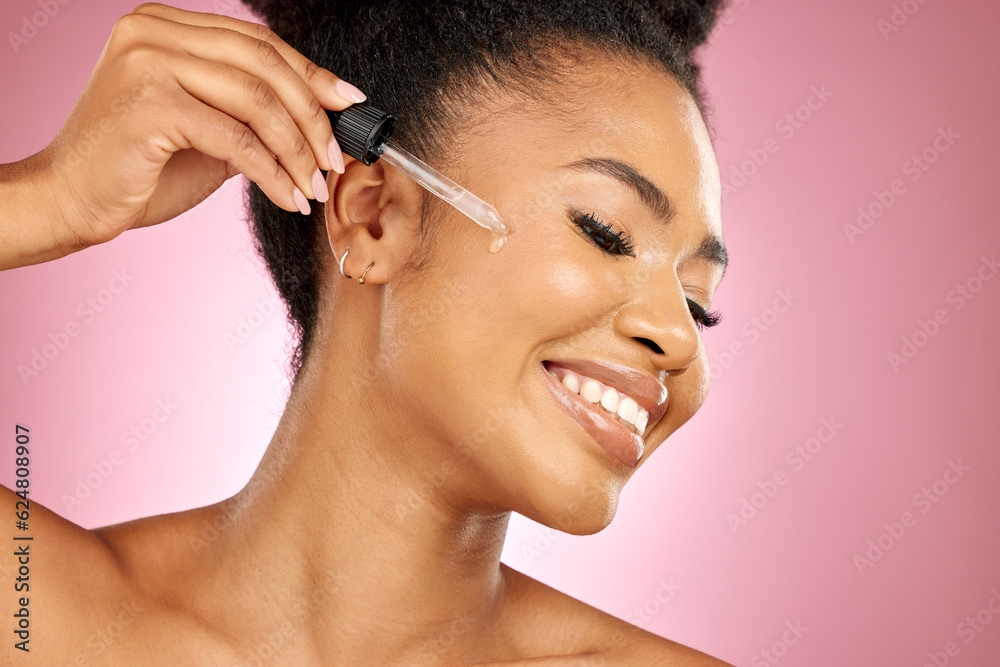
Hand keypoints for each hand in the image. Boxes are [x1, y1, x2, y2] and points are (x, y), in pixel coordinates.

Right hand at [23, 2, 364, 256]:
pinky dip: (272, 172)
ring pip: (257, 101)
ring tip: (314, 184)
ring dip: (298, 150)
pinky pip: (236, 139)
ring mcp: (148, 63)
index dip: (311, 73)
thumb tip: (320, 120)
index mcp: (165, 26)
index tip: (349, 104)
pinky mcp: (149, 104)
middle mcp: (153, 32)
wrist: (70, 200)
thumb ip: (249, 114)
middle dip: (312, 116)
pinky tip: (287, 196)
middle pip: (265, 65)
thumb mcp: (204, 130)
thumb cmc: (137, 168)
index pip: (257, 41)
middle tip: (336, 158)